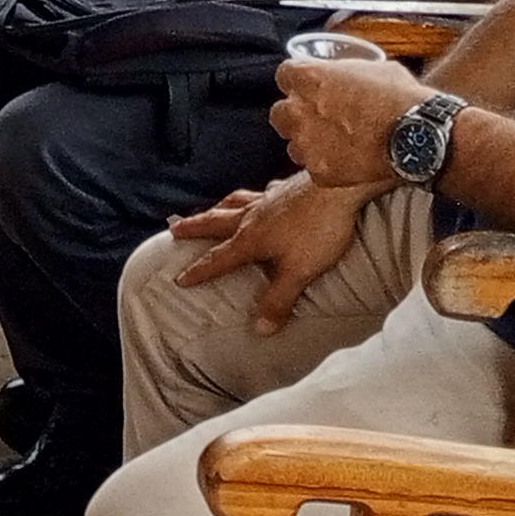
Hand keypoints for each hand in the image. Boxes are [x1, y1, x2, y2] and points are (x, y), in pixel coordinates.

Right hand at [171, 172, 374, 329]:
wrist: (339, 186)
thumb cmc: (319, 228)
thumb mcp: (298, 271)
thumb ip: (278, 299)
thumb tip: (259, 329)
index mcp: (251, 239)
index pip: (217, 259)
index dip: (198, 271)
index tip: (178, 278)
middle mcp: (253, 216)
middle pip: (215, 222)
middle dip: (194, 228)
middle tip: (174, 229)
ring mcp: (269, 200)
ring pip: (235, 202)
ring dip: (218, 207)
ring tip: (211, 209)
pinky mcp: (287, 188)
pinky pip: (263, 193)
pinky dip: (256, 196)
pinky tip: (263, 195)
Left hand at [271, 53, 430, 188]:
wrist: (418, 137)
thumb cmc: (401, 97)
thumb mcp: (374, 68)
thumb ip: (345, 72)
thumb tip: (342, 73)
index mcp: (309, 77)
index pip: (284, 75)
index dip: (298, 82)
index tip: (310, 87)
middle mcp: (299, 110)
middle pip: (280, 112)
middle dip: (296, 114)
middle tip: (318, 118)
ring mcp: (306, 143)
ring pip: (293, 143)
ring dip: (308, 142)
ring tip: (336, 142)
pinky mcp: (318, 171)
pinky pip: (313, 167)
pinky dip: (326, 164)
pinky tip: (347, 159)